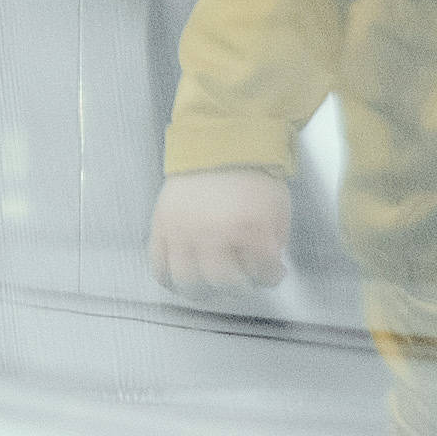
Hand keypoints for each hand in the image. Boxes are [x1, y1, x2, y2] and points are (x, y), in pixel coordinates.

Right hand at [149, 167, 290, 298]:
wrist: (218, 145)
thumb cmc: (251, 177)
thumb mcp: (277, 211)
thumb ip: (272, 244)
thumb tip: (262, 268)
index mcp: (250, 230)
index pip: (263, 274)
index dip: (270, 277)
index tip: (270, 272)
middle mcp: (214, 235)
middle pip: (224, 284)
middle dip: (238, 287)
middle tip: (241, 280)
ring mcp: (184, 232)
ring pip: (188, 282)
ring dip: (203, 290)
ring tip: (211, 285)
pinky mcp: (162, 227)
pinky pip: (159, 266)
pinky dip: (170, 280)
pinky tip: (182, 279)